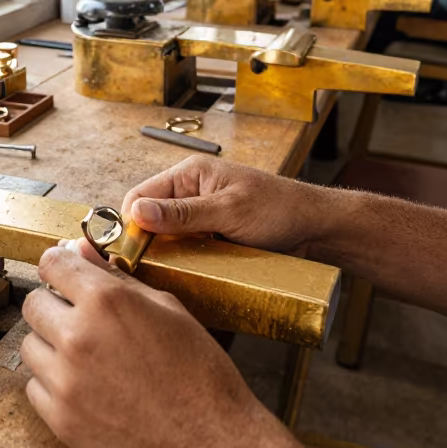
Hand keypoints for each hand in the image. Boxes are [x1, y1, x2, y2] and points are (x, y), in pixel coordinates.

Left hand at [20, 243, 271, 447]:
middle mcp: (77, 337)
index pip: (51, 262)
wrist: (212, 446)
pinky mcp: (61, 420)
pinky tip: (86, 387)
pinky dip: (52, 383)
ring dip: (50, 344)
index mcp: (106, 301)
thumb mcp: (168, 309)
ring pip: (30, 345)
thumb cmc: (199, 372)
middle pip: (33, 303)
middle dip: (54, 304)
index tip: (67, 275)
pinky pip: (34, 387)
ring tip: (87, 356)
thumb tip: (80, 250)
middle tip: (81, 318)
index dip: (60, 264)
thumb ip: (117, 278)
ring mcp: (65, 382)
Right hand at [122, 155, 337, 257]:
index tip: (130, 253)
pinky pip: (186, 249)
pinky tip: (189, 274)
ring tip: (172, 273)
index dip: (130, 223)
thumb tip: (137, 212)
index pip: (140, 196)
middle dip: (147, 242)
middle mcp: (191, 191)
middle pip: (150, 218)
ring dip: (168, 255)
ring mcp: (202, 215)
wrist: (317, 228)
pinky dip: (185, 261)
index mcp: (190, 173)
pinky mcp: (212, 236)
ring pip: (167, 237)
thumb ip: (183, 213)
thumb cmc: (279, 210)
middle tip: (150, 270)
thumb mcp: (229, 211)